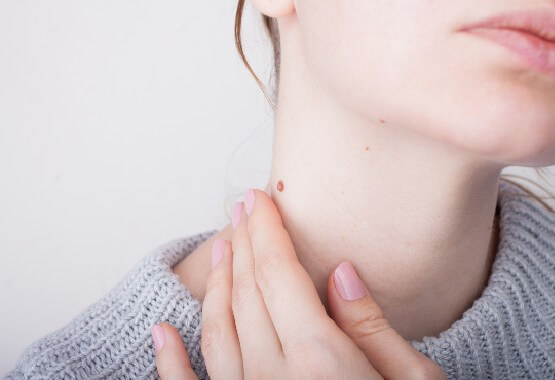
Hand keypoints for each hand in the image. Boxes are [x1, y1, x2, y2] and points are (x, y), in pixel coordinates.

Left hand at [151, 188, 445, 379]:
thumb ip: (372, 329)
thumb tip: (341, 271)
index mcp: (322, 362)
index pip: (280, 275)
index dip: (266, 231)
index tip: (257, 200)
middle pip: (247, 294)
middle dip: (241, 244)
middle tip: (240, 209)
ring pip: (217, 332)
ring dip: (216, 284)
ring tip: (219, 247)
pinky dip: (171, 361)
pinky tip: (162, 331)